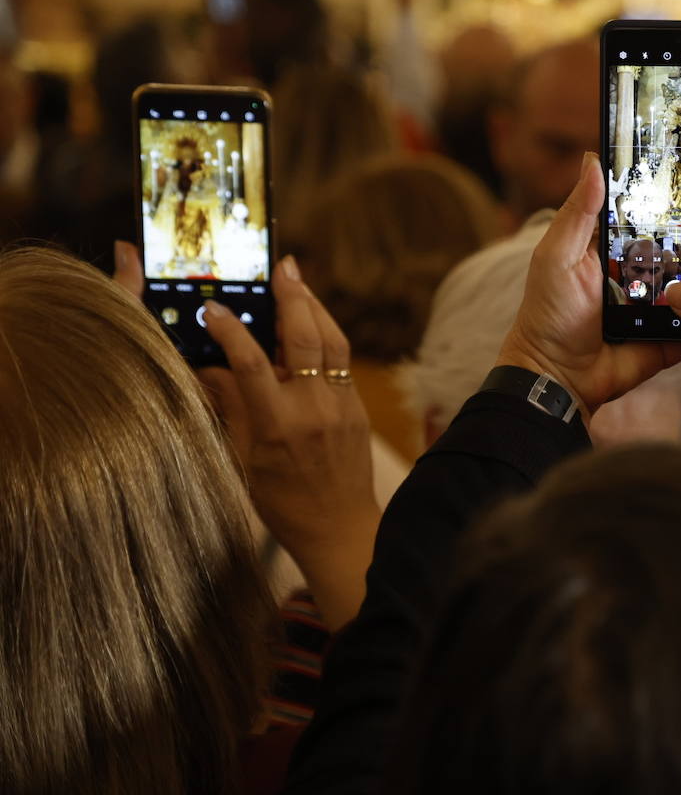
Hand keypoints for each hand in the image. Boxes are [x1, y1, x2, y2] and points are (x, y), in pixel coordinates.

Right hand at [114, 242, 379, 629]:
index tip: (213, 308)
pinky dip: (328, 334)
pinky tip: (313, 319)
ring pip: (333, 342)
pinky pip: (343, 361)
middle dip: (293, 297)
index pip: (251, 365)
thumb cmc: (285, 502)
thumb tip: (209, 369)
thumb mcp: (245, 460)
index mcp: (278, 426)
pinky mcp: (357, 408)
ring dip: (315, 306)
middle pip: (305, 339)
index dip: (230, 331)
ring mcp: (341, 407)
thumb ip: (232, 410)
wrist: (340, 528)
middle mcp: (314, 410)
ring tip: (298, 280)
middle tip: (282, 266)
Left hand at [495, 153, 680, 416]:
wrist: (561, 378)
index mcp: (614, 244)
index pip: (648, 210)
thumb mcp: (557, 256)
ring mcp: (662, 301)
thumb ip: (578, 213)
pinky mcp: (675, 331)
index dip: (670, 192)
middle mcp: (643, 268)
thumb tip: (592, 160)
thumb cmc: (549, 314)